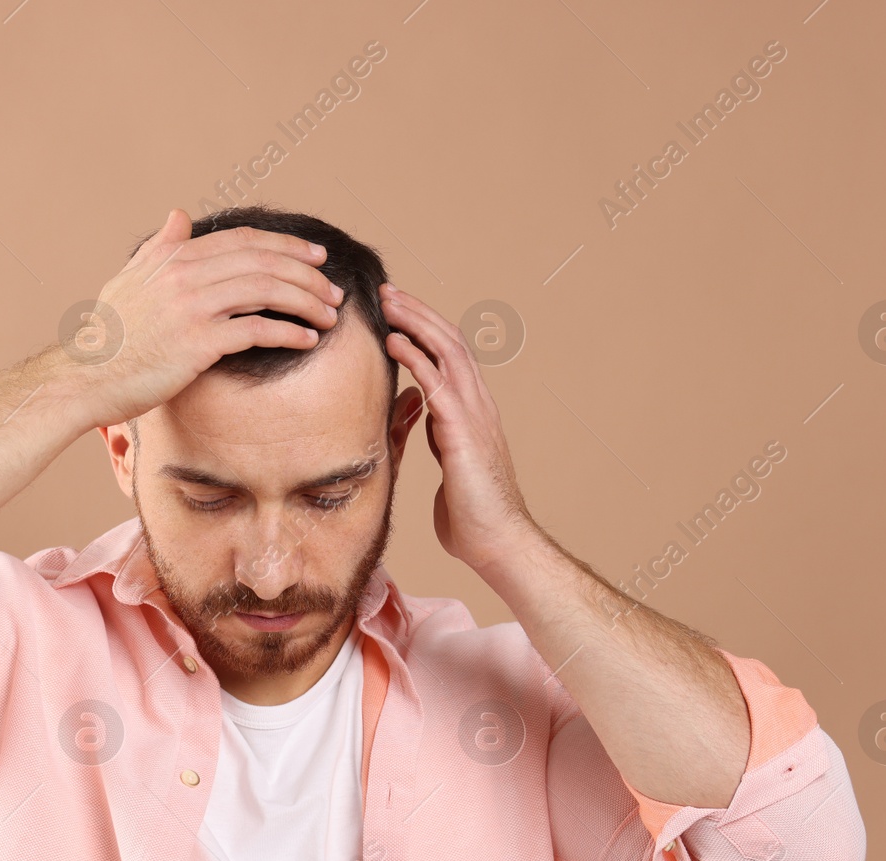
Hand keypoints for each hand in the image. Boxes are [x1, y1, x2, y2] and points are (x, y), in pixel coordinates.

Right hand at [65, 207, 344, 430]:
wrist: (85, 376)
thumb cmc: (109, 335)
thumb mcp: (129, 280)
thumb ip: (160, 247)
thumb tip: (179, 214)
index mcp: (173, 258)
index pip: (244, 241)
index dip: (286, 245)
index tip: (315, 256)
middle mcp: (185, 275)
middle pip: (264, 262)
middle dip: (307, 273)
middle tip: (332, 289)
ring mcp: (192, 308)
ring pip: (267, 292)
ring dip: (306, 302)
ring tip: (329, 316)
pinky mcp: (199, 343)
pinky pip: (258, 330)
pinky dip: (289, 333)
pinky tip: (308, 340)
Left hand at [379, 283, 535, 572]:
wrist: (498, 544)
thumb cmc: (473, 518)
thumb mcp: (448, 468)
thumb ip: (438, 440)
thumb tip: (422, 423)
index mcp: (473, 413)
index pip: (450, 356)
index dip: (424, 330)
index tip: (395, 312)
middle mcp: (478, 406)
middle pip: (450, 342)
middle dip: (417, 313)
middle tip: (387, 292)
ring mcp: (475, 416)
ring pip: (447, 352)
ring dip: (415, 323)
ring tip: (387, 303)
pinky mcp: (463, 433)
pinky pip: (438, 383)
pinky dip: (415, 357)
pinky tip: (393, 342)